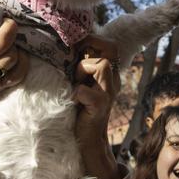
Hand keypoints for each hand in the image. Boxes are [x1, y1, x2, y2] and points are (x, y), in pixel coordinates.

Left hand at [73, 35, 122, 178]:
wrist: (87, 139)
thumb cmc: (80, 108)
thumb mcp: (80, 82)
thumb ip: (79, 65)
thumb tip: (64, 44)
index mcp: (109, 74)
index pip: (111, 46)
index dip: (94, 39)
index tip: (75, 45)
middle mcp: (113, 81)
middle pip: (110, 50)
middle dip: (88, 51)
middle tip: (75, 66)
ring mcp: (109, 93)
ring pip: (102, 65)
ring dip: (82, 70)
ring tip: (75, 84)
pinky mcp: (100, 106)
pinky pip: (85, 90)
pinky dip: (77, 92)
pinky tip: (74, 99)